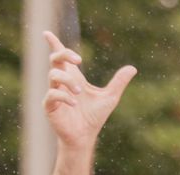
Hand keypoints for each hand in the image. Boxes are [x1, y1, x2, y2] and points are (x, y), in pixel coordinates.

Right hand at [42, 31, 136, 148]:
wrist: (86, 136)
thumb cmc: (94, 116)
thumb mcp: (110, 97)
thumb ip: (119, 82)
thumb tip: (133, 68)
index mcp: (73, 77)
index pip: (60, 56)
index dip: (53, 43)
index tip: (47, 34)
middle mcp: (61, 82)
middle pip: (55, 59)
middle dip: (64, 54)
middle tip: (79, 61)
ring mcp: (54, 93)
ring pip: (54, 75)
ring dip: (69, 81)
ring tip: (80, 92)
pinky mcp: (49, 106)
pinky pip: (52, 94)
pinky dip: (64, 97)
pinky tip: (75, 104)